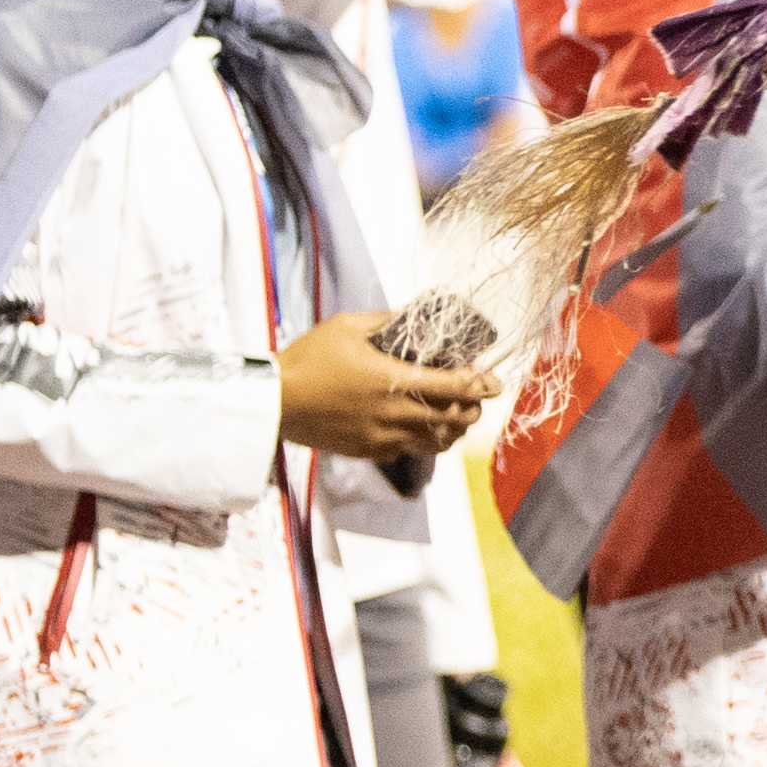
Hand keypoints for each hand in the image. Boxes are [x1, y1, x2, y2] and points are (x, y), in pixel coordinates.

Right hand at [276, 311, 493, 463]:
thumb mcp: (347, 326)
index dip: (479, 384)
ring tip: (456, 418)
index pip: (453, 386)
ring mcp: (382, 437)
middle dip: (472, 409)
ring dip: (451, 430)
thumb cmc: (309, 358)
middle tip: (478, 399)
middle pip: (452, 418)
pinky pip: (408, 451)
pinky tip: (421, 430)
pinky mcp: (368, 451)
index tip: (492, 380)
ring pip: (434, 442)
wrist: (274, 400)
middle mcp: (394, 413)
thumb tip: (412, 314)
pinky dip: (422, 442)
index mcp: (393, 380)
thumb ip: (386, 321)